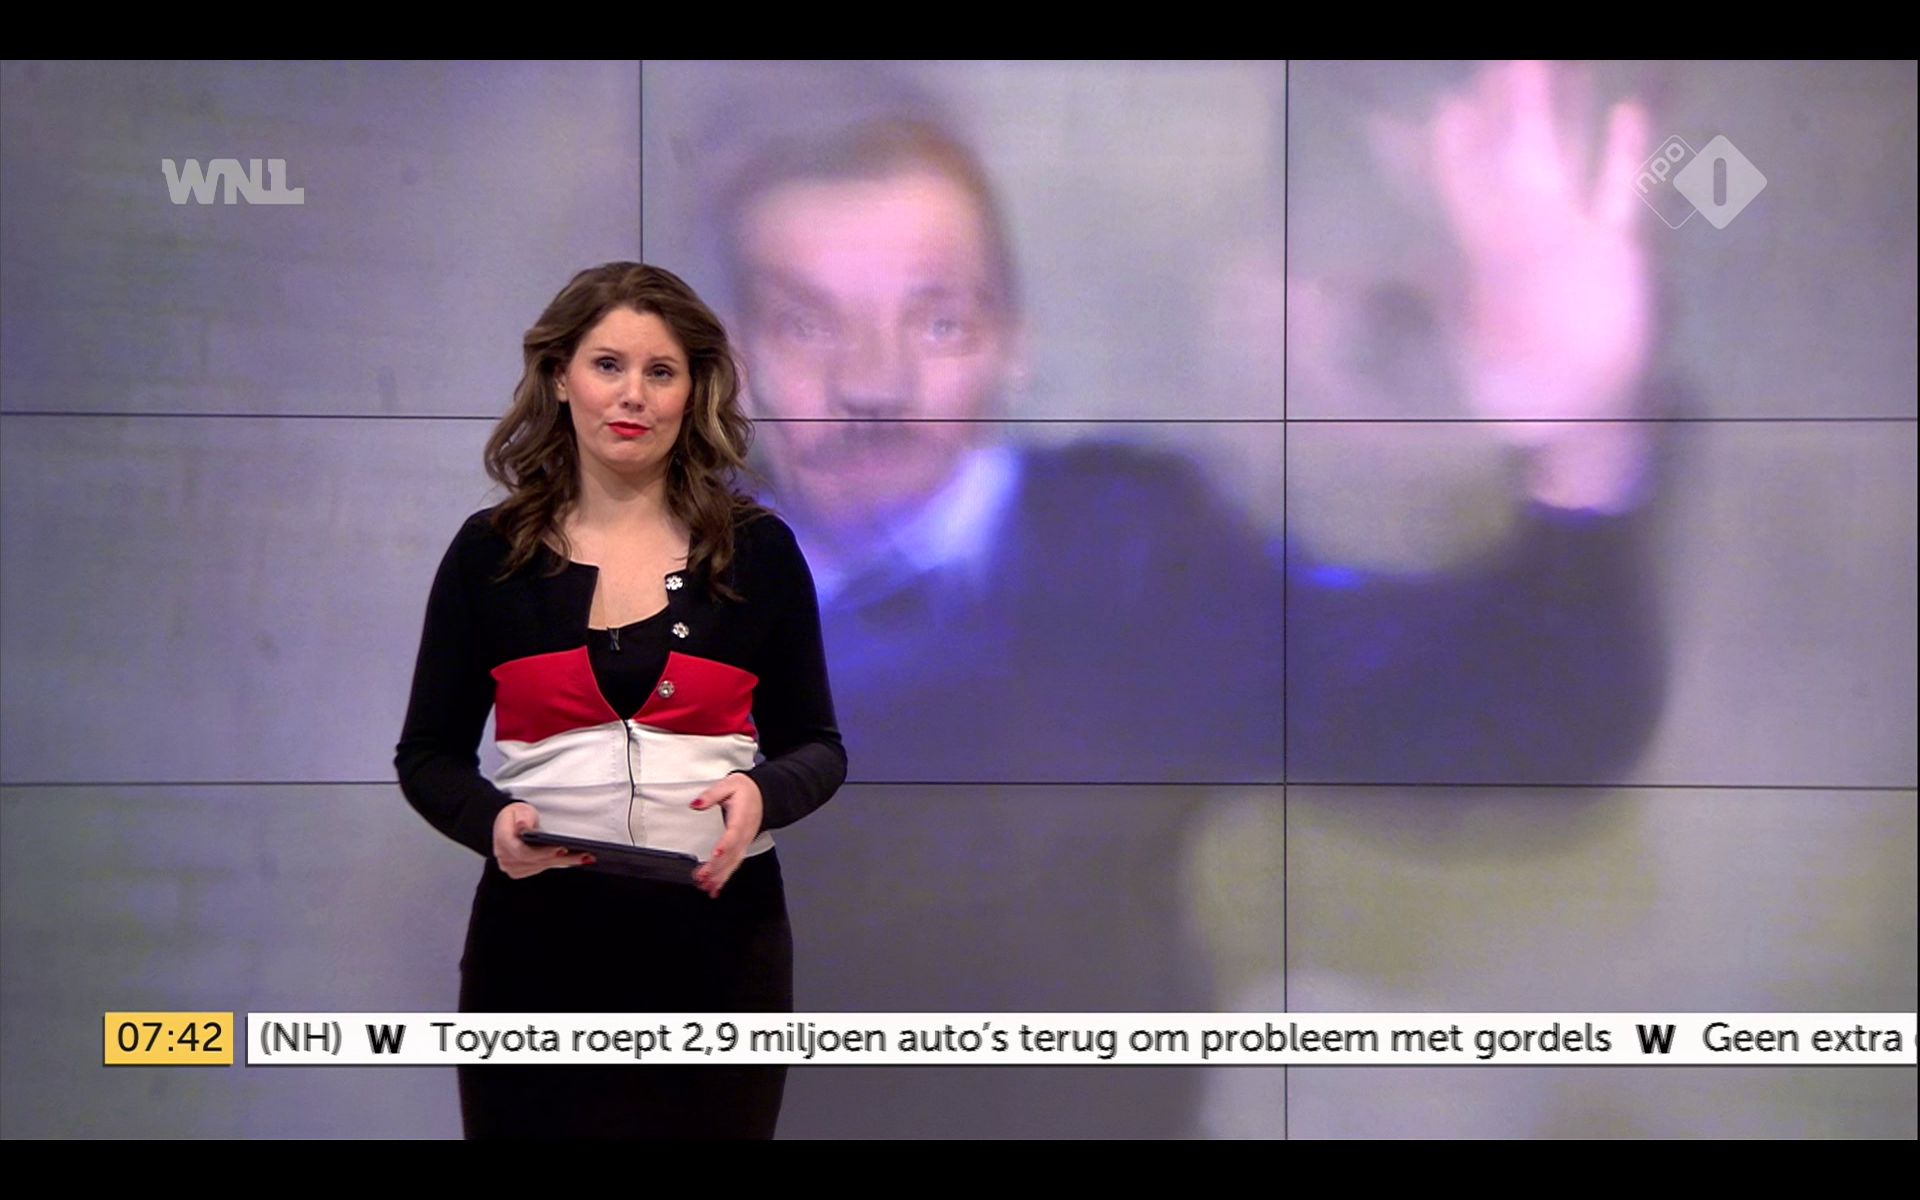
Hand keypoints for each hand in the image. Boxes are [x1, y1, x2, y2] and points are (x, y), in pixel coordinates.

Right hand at [492, 802, 592, 879]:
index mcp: (503, 841)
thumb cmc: (515, 816)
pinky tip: (572, 860)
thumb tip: (524, 826)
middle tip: (583, 855)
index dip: (544, 852)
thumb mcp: (520, 810)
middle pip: (537, 862)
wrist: (508, 824)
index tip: (561, 848)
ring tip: (583, 858)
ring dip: (563, 863)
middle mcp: (505, 858)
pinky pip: (541, 869)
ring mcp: (511, 867)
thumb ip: (523, 818)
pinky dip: (556, 864)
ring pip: (541, 867)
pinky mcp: (520, 871)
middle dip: (561, 859)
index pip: (524, 852)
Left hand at [690, 774, 762, 898]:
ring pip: (733, 863)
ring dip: (720, 876)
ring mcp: (744, 842)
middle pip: (732, 854)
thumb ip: (711, 795)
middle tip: (702, 877)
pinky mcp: (741, 847)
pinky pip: (734, 865)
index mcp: (742, 818)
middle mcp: (745, 834)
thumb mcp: (729, 785)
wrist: (763, 795)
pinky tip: (715, 888)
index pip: (733, 834)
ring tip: (706, 887)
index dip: (725, 845)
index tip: (716, 854)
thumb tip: (696, 804)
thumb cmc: (746, 791)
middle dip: (717, 868)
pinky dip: (725, 878)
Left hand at [1374, 60, 1655, 509]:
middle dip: (1506, 108)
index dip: (1448, 147)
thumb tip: (1320, 295)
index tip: (1440, 106)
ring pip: (1566, 161)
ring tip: (1554, 63)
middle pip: (1514, 155)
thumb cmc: (1515, 386)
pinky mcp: (1621, 253)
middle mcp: (1527, 233)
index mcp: (1484, 251)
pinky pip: (1623, 195)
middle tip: (1500, 59)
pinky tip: (1630, 110)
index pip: (1459, 184)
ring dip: (1560, 116)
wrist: (1578, 413)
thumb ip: (1408, 311)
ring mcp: (1576, 236)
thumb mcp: (1450, 348)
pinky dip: (1625, 158)